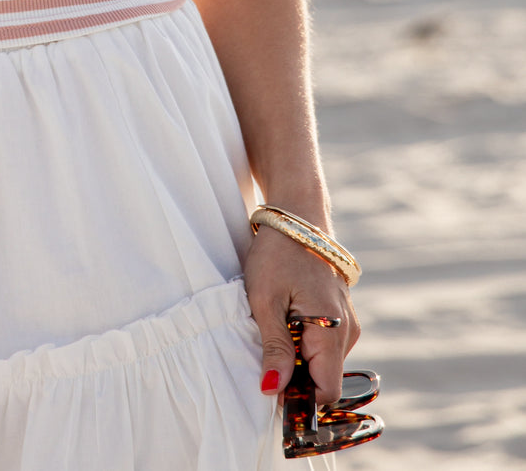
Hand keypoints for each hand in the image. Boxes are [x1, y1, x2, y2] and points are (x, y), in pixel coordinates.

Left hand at [243, 224, 359, 404]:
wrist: (297, 213)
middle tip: (265, 356)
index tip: (271, 390)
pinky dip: (304, 343)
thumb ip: (274, 348)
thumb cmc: (278, 252)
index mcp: (333, 330)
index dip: (299, 399)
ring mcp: (347, 321)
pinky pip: (324, 344)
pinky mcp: (340, 313)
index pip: (326, 391)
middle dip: (296, 378)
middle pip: (324, 379)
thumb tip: (273, 391)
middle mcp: (348, 330)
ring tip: (273, 329)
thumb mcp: (265, 300)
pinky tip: (284, 321)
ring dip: (298, 359)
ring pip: (323, 362)